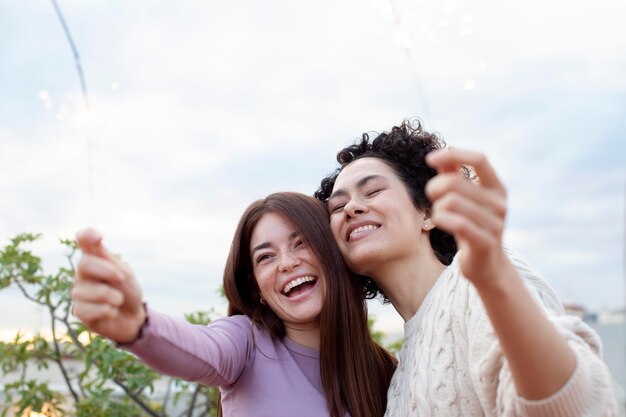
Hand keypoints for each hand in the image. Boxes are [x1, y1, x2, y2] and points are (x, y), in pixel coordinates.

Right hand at [72, 228, 145, 342]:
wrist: (134, 317)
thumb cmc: (128, 292)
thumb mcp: (124, 273)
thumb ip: (108, 258)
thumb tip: (95, 238)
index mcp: (95, 259)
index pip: (83, 241)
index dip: (86, 235)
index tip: (98, 237)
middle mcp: (82, 274)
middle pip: (84, 264)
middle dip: (108, 271)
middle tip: (122, 279)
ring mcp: (78, 292)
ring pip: (93, 290)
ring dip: (114, 297)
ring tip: (118, 301)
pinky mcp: (79, 311)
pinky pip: (93, 309)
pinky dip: (110, 311)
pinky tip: (111, 312)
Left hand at [425, 148, 509, 288]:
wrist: (486, 266)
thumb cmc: (471, 227)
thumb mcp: (465, 199)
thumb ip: (454, 175)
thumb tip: (444, 152)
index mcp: (497, 188)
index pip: (480, 159)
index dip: (453, 154)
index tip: (430, 159)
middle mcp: (500, 203)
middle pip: (456, 182)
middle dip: (435, 187)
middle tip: (431, 196)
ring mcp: (495, 223)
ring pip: (452, 202)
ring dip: (437, 207)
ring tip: (439, 214)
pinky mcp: (486, 242)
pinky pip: (457, 223)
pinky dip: (441, 219)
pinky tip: (439, 221)